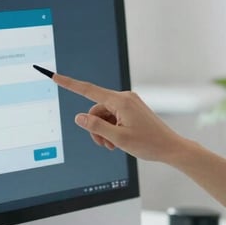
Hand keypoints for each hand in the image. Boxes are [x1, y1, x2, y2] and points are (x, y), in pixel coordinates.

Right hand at [52, 73, 188, 162]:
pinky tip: (118, 142)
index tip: (55, 76)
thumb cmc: (149, 143)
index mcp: (120, 101)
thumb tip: (79, 117)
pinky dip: (111, 129)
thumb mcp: (118, 138)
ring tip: (112, 146)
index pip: (88, 90)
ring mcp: (129, 103)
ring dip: (104, 131)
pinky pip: (113, 117)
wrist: (170, 147)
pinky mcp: (132, 109)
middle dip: (95, 127)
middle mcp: (124, 98)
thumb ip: (96, 127)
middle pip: (96, 110)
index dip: (69, 84)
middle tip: (104, 145)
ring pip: (104, 115)